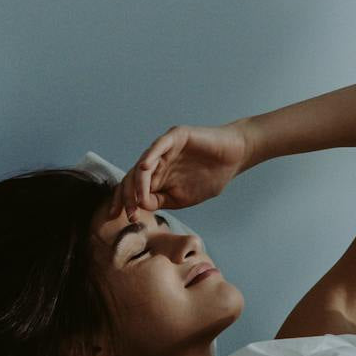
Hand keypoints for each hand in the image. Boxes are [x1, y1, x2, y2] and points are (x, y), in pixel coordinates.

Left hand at [106, 122, 250, 219]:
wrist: (234, 157)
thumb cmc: (211, 177)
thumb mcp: (182, 198)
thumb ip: (161, 201)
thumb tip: (140, 206)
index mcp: (156, 177)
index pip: (132, 188)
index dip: (124, 202)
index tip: (121, 219)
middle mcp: (156, 162)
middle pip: (131, 177)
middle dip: (127, 197)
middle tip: (128, 213)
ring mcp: (164, 148)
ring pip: (142, 164)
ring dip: (137, 183)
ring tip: (136, 199)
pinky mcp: (175, 137)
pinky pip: (158, 146)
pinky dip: (150, 157)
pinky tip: (144, 169)